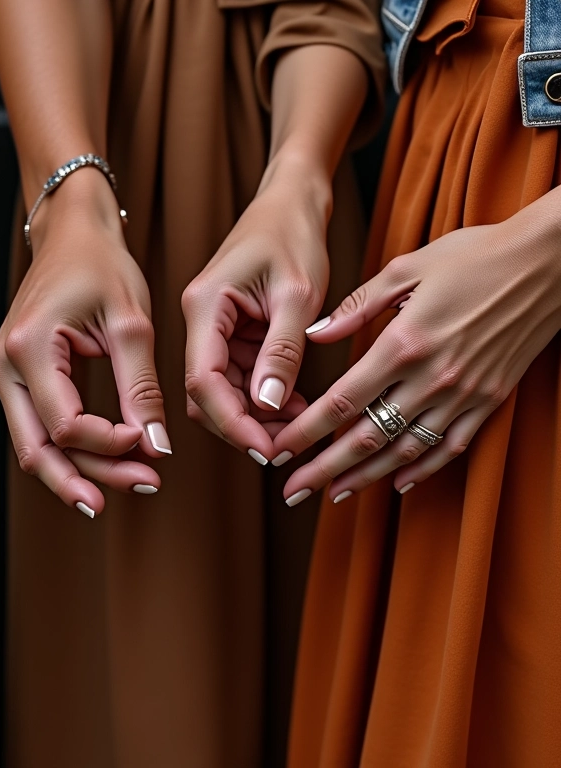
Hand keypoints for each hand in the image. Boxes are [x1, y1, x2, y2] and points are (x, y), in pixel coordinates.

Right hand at [0, 173, 167, 517]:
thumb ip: (141, 388)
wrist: (71, 233)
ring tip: (133, 480)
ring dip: (83, 471)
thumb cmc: (101, 265)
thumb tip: (155, 446)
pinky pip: (38, 428)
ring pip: (36, 447)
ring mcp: (4, 374)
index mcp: (29, 347)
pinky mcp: (16, 376)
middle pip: (40, 449)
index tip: (149, 441)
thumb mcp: (131, 322)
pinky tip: (108, 462)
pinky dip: (72, 451)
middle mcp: (4, 367)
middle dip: (92, 477)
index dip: (110, 445)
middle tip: (145, 485)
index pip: (66, 425)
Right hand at [181, 162, 330, 463]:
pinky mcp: (231, 329)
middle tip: (283, 446)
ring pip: (224, 388)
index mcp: (204, 306)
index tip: (266, 448)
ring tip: (297, 426)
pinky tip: (294, 404)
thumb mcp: (297, 294)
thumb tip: (266, 407)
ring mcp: (213, 326)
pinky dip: (264, 394)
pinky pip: (240, 374)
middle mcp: (200, 320)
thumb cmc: (293, 233)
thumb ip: (280, 352)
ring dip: (256, 413)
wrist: (291, 199)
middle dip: (242, 424)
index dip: (231, 421)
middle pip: (206, 392)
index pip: (203, 380)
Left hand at [274, 197, 560, 505]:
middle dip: (325, 469)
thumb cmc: (473, 256)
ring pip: (405, 451)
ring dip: (365, 477)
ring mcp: (463, 395)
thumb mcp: (406, 268)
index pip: (343, 401)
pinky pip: (450, 447)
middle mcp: (431, 378)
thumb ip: (355, 306)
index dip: (307, 431)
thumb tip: (313, 334)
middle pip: (367, 438)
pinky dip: (422, 469)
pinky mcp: (489, 401)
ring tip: (334, 495)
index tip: (280, 450)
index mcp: (403, 344)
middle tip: (293, 492)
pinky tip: (397, 483)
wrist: (548, 263)